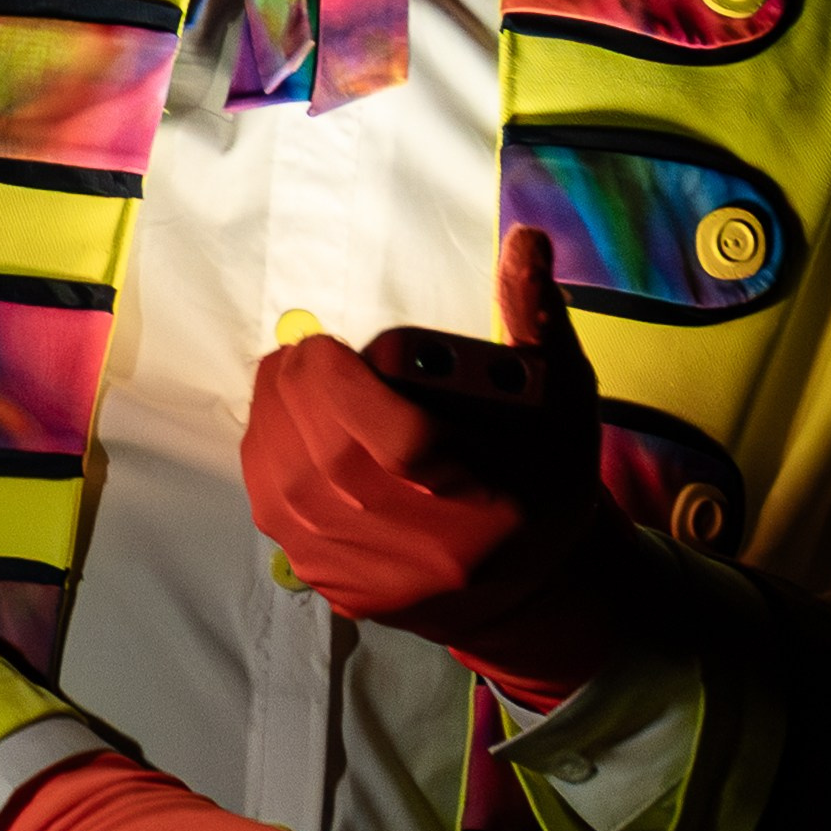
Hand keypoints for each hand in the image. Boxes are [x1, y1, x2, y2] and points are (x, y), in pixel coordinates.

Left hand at [240, 227, 644, 707]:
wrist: (530, 590)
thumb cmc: (546, 477)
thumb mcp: (562, 399)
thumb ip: (536, 319)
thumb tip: (524, 240)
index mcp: (495, 502)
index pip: (402, 445)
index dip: (346, 388)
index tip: (332, 344)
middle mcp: (429, 552)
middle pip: (326, 462)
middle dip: (298, 389)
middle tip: (307, 353)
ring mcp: (379, 579)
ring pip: (284, 489)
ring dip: (273, 420)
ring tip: (294, 383)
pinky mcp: (340, 591)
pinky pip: (274, 517)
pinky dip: (269, 462)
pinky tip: (289, 432)